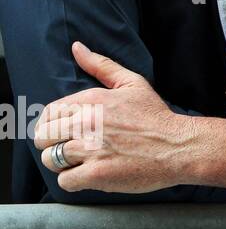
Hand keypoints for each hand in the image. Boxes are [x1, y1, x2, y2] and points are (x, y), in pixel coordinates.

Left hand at [32, 41, 194, 193]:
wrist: (180, 146)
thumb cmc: (156, 116)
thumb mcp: (133, 83)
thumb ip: (102, 65)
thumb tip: (76, 47)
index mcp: (92, 100)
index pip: (49, 113)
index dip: (53, 125)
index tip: (67, 132)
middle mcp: (86, 123)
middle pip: (43, 137)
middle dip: (54, 144)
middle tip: (75, 148)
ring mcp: (90, 149)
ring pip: (51, 160)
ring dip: (64, 163)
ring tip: (84, 162)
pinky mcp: (95, 174)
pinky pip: (64, 181)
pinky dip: (74, 181)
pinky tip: (91, 175)